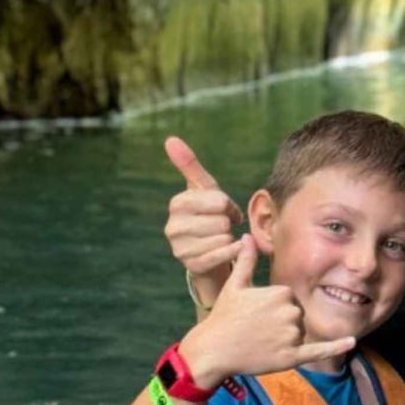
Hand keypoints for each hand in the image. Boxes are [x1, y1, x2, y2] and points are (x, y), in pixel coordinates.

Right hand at [164, 136, 244, 279]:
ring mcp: (179, 248)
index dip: (228, 205)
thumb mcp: (204, 189)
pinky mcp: (191, 265)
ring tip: (222, 238)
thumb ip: (189, 164)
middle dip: (229, 222)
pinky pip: (221, 254)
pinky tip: (233, 248)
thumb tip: (170, 139)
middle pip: (221, 220)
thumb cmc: (209, 214)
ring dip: (230, 237)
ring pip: (223, 237)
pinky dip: (234, 251)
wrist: (209, 252)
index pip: (218, 200)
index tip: (224, 209)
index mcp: (177, 204)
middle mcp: (173, 226)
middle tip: (224, 226)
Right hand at [180, 236, 354, 385]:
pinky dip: (336, 346)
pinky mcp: (291, 357)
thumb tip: (247, 236)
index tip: (256, 313)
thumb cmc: (223, 316)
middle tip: (257, 328)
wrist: (212, 350)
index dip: (275, 306)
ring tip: (260, 341)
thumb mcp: (234, 284)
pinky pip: (319, 350)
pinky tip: (351, 341)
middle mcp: (290, 312)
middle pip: (298, 314)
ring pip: (302, 332)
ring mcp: (291, 335)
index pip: (291, 297)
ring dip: (288, 337)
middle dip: (282, 321)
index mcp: (281, 292)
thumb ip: (246, 260)